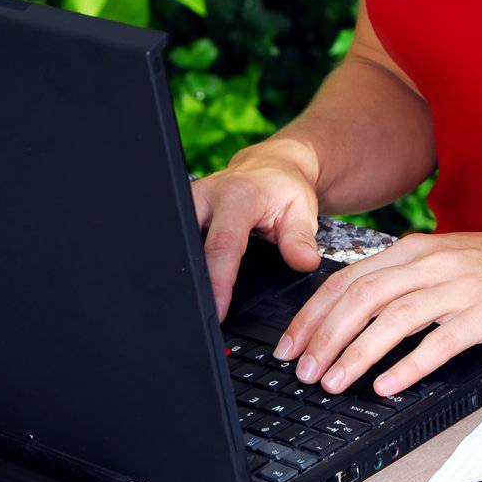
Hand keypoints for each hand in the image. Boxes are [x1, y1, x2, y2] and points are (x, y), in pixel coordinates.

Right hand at [192, 136, 324, 321]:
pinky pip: (178, 239)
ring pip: (177, 242)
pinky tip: (191, 283)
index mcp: (237, 196)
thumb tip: (305, 263)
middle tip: (197, 315)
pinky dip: (184, 262)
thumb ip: (300, 238)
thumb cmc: (285, 189)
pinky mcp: (183, 209)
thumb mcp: (302, 210)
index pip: (222, 245)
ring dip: (183, 272)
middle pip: (189, 245)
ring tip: (193, 305)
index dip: (218, 282)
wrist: (273, 166)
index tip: (216, 312)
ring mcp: (190, 202)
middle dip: (189, 281)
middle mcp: (207, 196)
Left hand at [271, 229, 481, 396]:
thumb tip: (356, 309)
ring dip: (356, 353)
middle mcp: (432, 262)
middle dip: (324, 337)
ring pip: (392, 318)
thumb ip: (405, 277)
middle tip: (303, 371)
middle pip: (361, 297)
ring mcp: (460, 285)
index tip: (290, 345)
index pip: (348, 279)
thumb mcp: (448, 259)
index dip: (313, 314)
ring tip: (334, 382)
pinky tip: (387, 385)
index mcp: (417, 248)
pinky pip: (439, 340)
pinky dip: (408, 364)